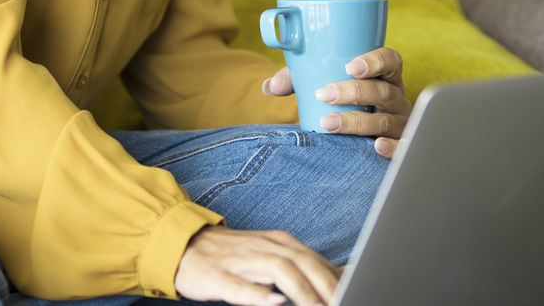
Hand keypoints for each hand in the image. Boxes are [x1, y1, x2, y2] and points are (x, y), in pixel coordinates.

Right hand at [174, 225, 340, 305]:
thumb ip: (306, 265)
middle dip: (328, 287)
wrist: (184, 245)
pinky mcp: (219, 276)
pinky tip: (275, 302)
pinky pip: (241, 286)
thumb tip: (348, 273)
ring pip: (278, 272)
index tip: (360, 293)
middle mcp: (264, 247)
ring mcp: (241, 261)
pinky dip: (259, 294)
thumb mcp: (273, 255)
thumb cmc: (234, 256)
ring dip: (302, 292)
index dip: (339, 281)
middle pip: (304, 263)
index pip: (317, 261)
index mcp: (280, 243)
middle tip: (344, 303)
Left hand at [262, 47, 409, 158]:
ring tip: (328, 122)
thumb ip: (298, 81)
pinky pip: (402, 147)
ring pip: (385, 120)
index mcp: (384, 76)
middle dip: (353, 92)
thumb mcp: (323, 87)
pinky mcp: (401, 146)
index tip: (350, 66)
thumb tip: (269, 86)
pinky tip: (376, 147)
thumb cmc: (342, 103)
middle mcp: (396, 97)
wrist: (359, 138)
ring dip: (356, 121)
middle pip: (383, 91)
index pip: (390, 60)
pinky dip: (392, 148)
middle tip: (324, 94)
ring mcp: (400, 123)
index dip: (374, 61)